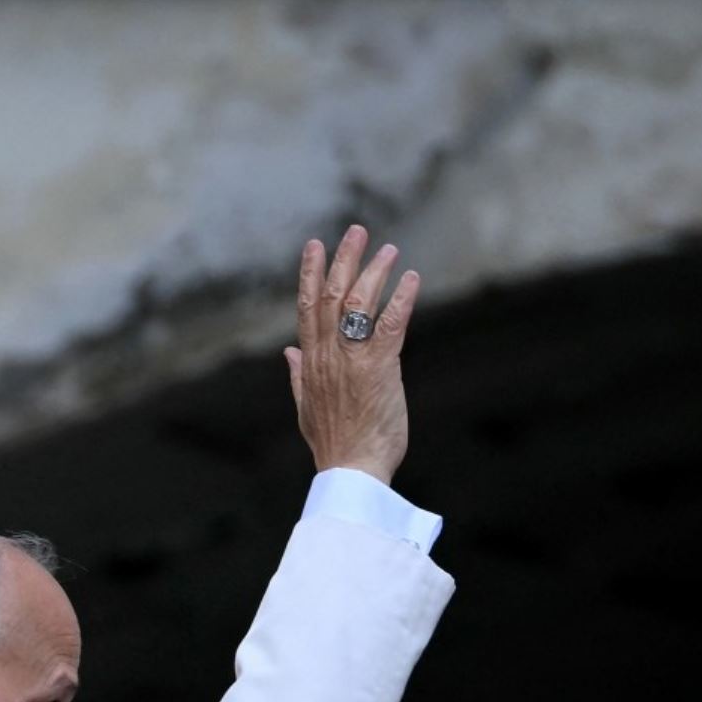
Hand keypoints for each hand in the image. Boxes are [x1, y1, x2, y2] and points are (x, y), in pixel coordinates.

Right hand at [283, 224, 419, 486]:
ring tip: (390, 250)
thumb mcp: (305, 408)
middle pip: (333, 295)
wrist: (351, 470)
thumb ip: (297, 377)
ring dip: (375, 271)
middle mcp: (327, 355)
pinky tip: (412, 279)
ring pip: (359, 303)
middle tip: (357, 231)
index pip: (307, 307)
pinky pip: (389, 325)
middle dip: (344, 260)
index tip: (316, 246)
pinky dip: (401, 299)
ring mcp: (352, 360)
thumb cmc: (334, 444)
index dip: (311, 273)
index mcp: (310, 363)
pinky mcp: (379, 369)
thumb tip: (288, 352)